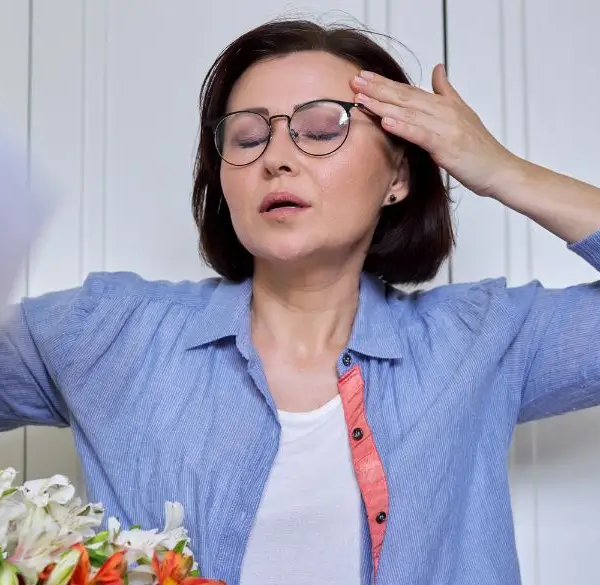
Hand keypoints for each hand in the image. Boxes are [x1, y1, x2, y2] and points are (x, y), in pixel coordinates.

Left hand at [350, 64, 524, 197]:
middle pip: (405, 97)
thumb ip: (446, 91)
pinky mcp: (447, 145)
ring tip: (361, 98)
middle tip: (354, 80)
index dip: (385, 83)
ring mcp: (446, 127)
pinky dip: (404, 127)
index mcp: (444, 105)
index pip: (409, 90)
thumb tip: (438, 68)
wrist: (500, 170)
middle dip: (378, 88)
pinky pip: (421, 134)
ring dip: (383, 105)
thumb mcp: (463, 113)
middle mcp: (444, 111)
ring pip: (409, 113)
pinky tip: (386, 121)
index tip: (363, 76)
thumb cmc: (479, 148)